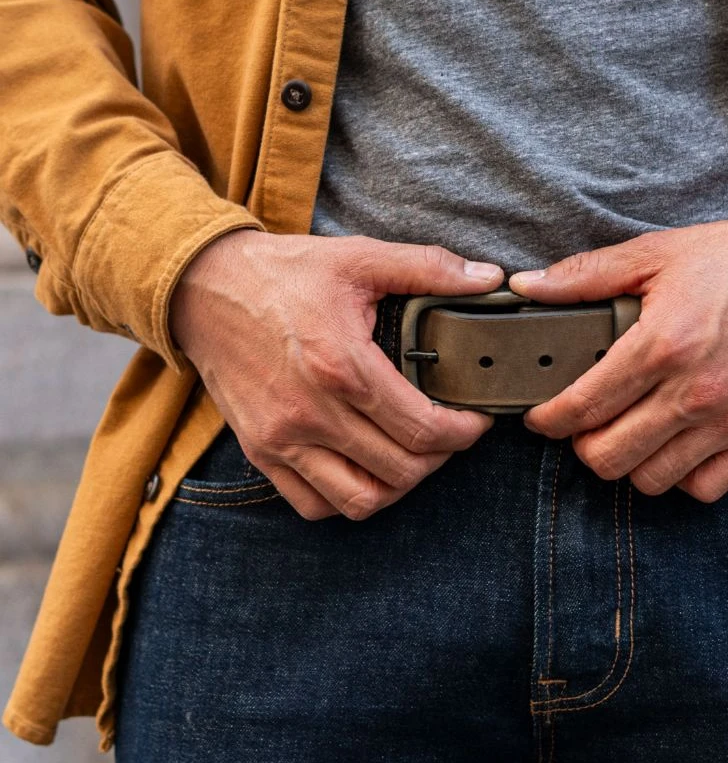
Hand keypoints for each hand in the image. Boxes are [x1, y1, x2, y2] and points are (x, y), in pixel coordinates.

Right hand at [169, 230, 504, 519]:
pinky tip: (365, 469)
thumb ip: (428, 268)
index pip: (422, 429)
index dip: (463, 433)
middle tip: (450, 434)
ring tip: (412, 456)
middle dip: (440, 458)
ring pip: (360, 500)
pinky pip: (314, 505)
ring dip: (398, 486)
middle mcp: (310, 412)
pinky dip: (348, 499)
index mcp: (342, 366)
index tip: (475, 421)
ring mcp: (282, 439)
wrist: (202, 288)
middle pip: (400, 471)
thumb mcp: (359, 257)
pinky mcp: (260, 452)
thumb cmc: (284, 273)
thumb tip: (490, 277)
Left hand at [508, 212, 727, 500]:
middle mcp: (695, 392)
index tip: (539, 416)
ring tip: (627, 431)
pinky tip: (672, 444)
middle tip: (583, 421)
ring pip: (650, 480)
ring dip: (627, 462)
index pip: (582, 407)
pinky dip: (679, 477)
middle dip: (581, 443)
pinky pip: (703, 488)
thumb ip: (585, 275)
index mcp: (662, 344)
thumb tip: (526, 286)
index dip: (547, 419)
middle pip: (607, 457)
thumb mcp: (657, 253)